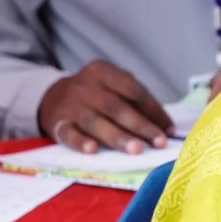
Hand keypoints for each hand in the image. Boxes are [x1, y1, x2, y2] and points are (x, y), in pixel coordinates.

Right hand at [38, 61, 172, 153]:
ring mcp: (71, 105)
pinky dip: (81, 141)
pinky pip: (69, 133)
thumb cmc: (93, 96)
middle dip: (140, 125)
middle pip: (117, 107)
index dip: (154, 109)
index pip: (133, 90)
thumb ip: (135, 102)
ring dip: (118, 136)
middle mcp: (86, 86)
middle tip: (158, 142)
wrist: (51, 97)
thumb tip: (165, 127)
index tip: (169, 129)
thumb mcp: (111, 88)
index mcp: (103, 72)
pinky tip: (93, 149)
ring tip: (136, 149)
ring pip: (95, 121)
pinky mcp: (58, 123)